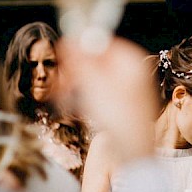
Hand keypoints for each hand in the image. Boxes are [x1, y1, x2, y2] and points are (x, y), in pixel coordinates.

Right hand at [57, 37, 157, 164]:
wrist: (133, 151)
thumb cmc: (119, 117)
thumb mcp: (94, 84)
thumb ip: (81, 61)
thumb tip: (69, 39)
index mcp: (131, 61)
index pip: (101, 44)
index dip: (79, 49)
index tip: (62, 59)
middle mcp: (131, 71)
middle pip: (96, 61)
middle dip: (75, 71)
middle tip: (57, 84)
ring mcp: (127, 88)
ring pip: (95, 78)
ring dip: (76, 85)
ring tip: (60, 98)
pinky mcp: (121, 104)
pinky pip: (99, 92)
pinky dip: (84, 96)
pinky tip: (71, 106)